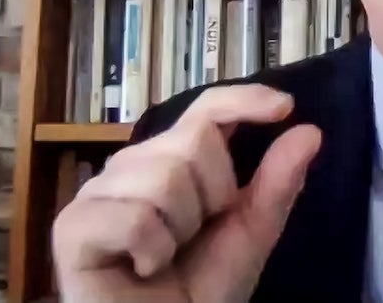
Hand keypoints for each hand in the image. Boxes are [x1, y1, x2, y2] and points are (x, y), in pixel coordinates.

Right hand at [52, 84, 322, 302]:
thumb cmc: (200, 290)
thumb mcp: (251, 234)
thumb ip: (278, 184)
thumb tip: (310, 131)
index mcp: (172, 159)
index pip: (206, 111)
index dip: (243, 100)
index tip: (284, 107)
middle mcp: (131, 165)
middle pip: (194, 141)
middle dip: (213, 196)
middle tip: (193, 238)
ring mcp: (98, 193)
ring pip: (165, 178)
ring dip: (181, 231)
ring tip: (163, 257)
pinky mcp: (72, 227)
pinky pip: (135, 218)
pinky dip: (151, 251)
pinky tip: (140, 269)